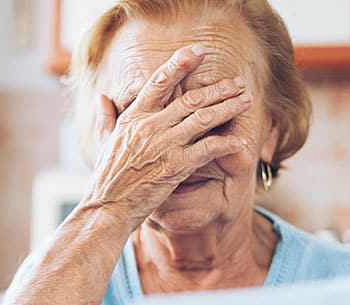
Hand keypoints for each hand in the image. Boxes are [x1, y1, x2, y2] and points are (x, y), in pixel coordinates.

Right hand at [85, 44, 252, 230]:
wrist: (107, 207)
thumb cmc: (107, 177)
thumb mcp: (103, 142)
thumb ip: (106, 117)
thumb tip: (102, 97)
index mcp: (133, 117)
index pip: (159, 82)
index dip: (180, 63)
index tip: (199, 52)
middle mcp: (149, 127)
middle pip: (190, 99)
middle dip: (219, 88)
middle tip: (239, 82)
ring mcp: (162, 146)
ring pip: (203, 119)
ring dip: (228, 108)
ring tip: (247, 101)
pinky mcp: (174, 167)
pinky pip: (206, 149)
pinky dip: (226, 144)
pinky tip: (241, 141)